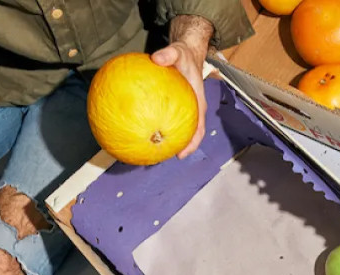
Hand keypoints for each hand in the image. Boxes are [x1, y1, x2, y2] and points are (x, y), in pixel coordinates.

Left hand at [152, 15, 214, 158]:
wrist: (186, 53)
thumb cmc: (184, 55)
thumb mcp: (178, 51)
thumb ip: (169, 54)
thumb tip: (156, 58)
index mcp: (198, 103)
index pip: (198, 128)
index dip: (191, 144)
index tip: (181, 154)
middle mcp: (192, 110)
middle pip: (188, 135)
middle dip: (177, 147)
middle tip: (162, 157)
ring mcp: (183, 109)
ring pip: (177, 129)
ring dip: (167, 139)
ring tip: (151, 150)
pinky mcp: (173, 106)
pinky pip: (165, 117)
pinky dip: (155, 123)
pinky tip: (140, 126)